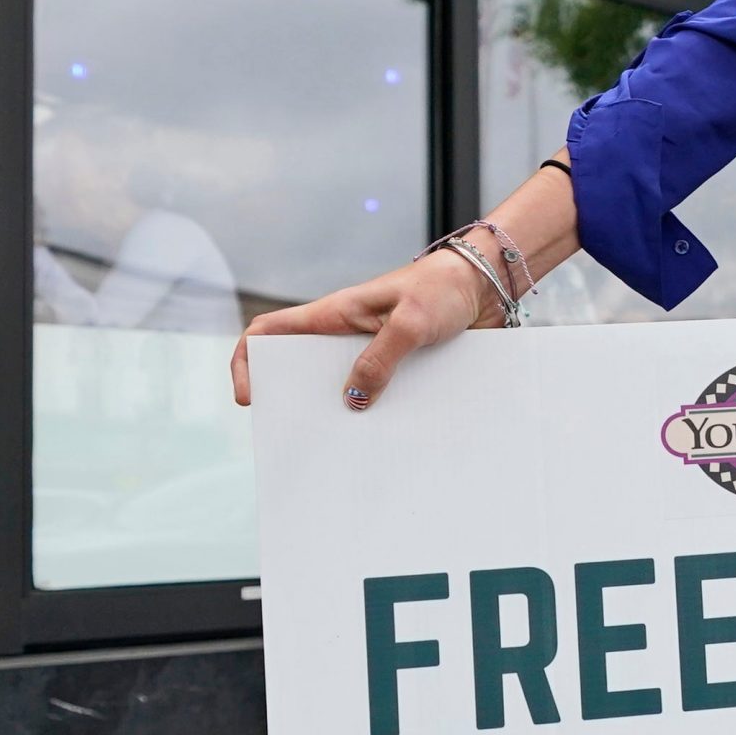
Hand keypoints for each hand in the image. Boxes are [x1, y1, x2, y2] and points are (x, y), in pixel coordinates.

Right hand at [229, 245, 501, 410]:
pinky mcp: (402, 366)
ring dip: (345, 415)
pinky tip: (392, 436)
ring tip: (348, 447)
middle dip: (298, 401)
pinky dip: (382, 414)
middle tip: (304, 436)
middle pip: (304, 370)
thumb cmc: (444, 288)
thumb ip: (380, 359)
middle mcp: (347, 335)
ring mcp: (374, 352)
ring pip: (345, 388)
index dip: (248, 361)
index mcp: (334, 314)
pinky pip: (383, 394)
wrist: (487, 287)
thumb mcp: (410, 322)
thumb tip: (352, 401)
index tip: (251, 396)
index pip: (270, 331)